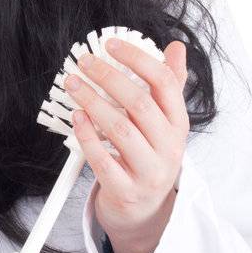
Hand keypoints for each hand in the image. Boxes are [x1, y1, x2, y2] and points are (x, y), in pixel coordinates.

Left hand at [64, 36, 189, 252]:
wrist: (144, 209)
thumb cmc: (150, 154)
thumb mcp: (165, 121)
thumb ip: (170, 84)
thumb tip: (177, 47)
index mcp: (178, 124)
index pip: (165, 83)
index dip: (138, 59)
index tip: (111, 43)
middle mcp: (168, 147)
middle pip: (140, 104)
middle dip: (109, 78)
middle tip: (84, 62)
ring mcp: (149, 171)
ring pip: (120, 130)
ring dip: (92, 102)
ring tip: (73, 84)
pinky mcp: (126, 190)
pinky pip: (103, 160)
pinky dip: (87, 136)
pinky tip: (76, 117)